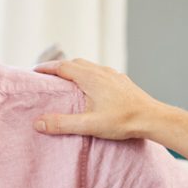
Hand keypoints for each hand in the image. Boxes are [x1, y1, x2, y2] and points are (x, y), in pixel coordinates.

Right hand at [33, 59, 160, 139]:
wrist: (153, 118)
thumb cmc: (123, 121)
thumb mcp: (89, 124)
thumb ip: (63, 123)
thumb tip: (38, 122)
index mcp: (91, 77)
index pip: (63, 67)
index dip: (47, 68)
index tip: (34, 70)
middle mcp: (102, 71)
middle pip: (75, 63)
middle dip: (59, 67)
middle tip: (47, 75)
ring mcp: (114, 75)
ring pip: (90, 66)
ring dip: (75, 69)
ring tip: (66, 79)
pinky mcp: (122, 81)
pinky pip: (101, 72)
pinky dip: (89, 74)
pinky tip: (92, 86)